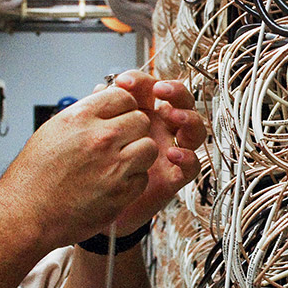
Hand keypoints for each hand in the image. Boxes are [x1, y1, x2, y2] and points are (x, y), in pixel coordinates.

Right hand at [0, 84, 157, 249]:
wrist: (26, 214)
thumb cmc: (33, 175)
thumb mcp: (52, 131)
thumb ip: (83, 113)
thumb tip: (103, 95)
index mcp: (81, 118)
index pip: (123, 96)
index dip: (123, 107)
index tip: (118, 117)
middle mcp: (100, 138)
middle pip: (140, 120)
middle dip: (133, 130)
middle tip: (119, 142)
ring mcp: (113, 167)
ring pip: (149, 148)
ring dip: (138, 154)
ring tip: (119, 163)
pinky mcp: (121, 193)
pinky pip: (143, 178)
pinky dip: (132, 180)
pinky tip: (113, 183)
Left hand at [99, 71, 206, 234]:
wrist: (93, 206)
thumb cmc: (94, 167)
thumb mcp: (94, 136)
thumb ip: (99, 112)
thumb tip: (100, 89)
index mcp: (141, 114)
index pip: (150, 89)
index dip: (141, 81)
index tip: (123, 82)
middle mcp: (160, 129)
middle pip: (180, 101)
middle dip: (174, 90)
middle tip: (159, 90)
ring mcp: (170, 151)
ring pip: (194, 129)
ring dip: (188, 117)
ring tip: (173, 115)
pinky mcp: (174, 177)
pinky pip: (193, 165)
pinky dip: (188, 156)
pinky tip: (173, 153)